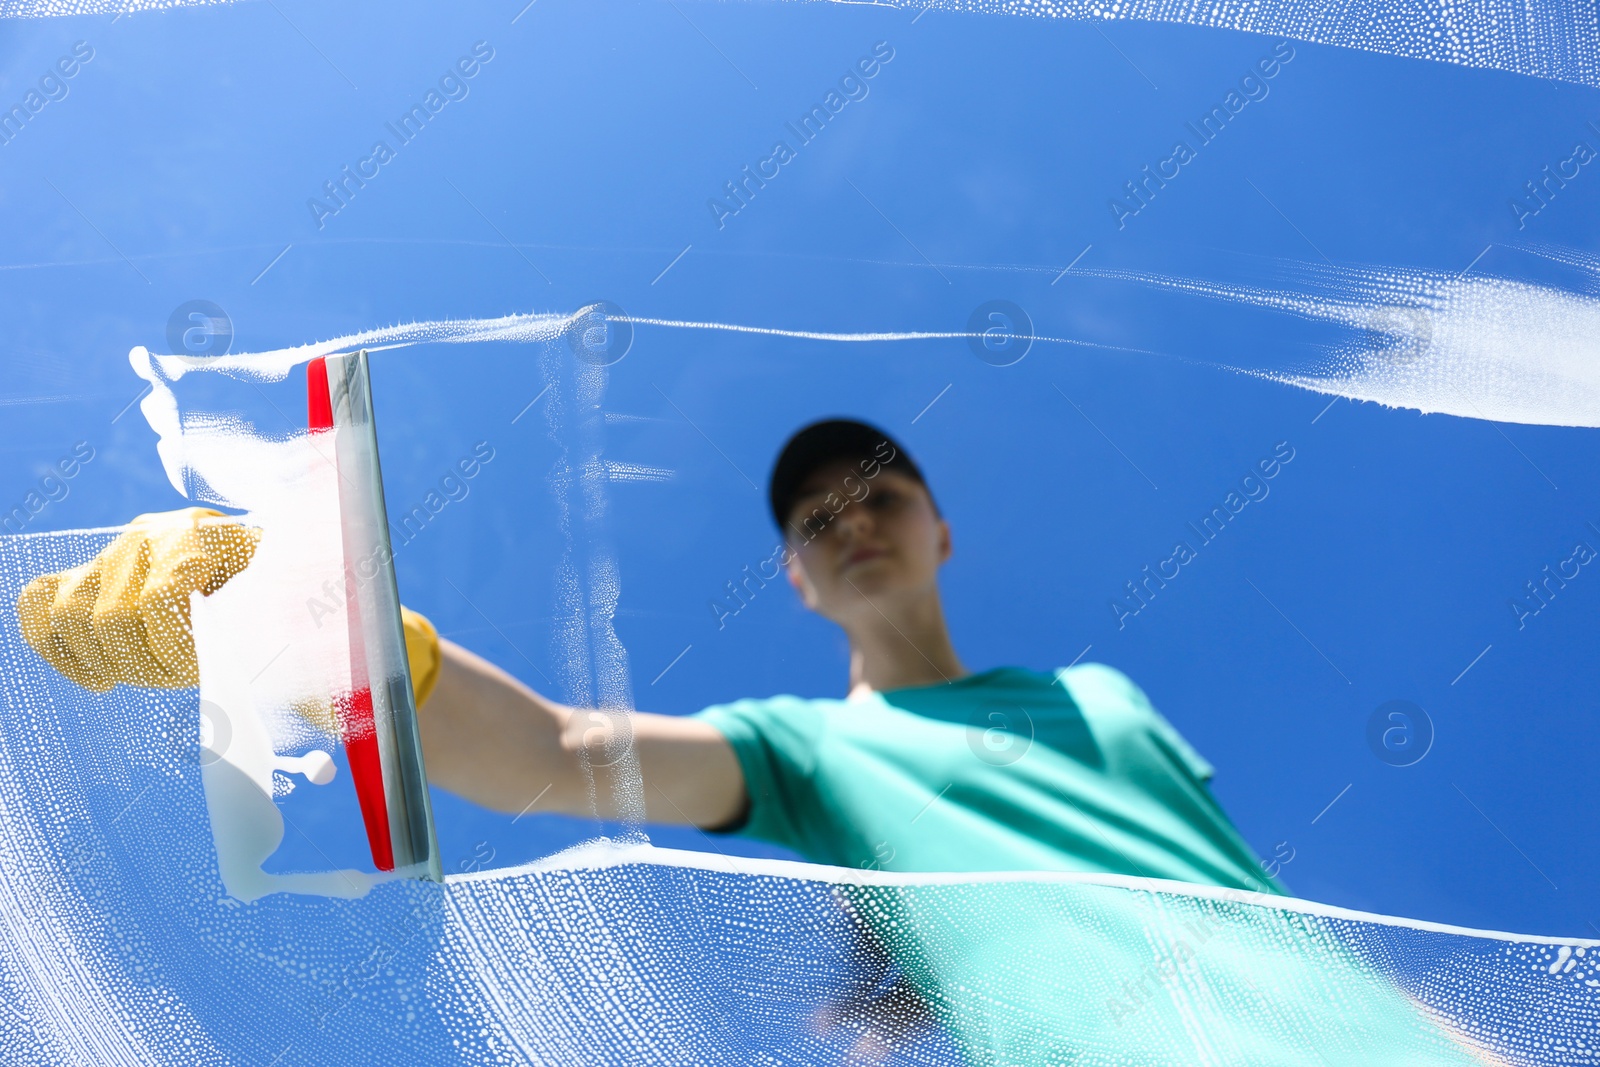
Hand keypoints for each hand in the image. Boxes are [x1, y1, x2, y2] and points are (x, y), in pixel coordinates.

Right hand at [16, 507, 442, 707]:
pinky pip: (42, 601)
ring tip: (140, 678)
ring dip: (104, 661)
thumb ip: (306, 656)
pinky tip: (96, 677)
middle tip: (178, 678)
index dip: (175, 650)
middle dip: (143, 664)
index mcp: (208, 536)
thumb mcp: (301, 619)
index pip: (161, 599)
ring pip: (71, 611)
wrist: (269, 569)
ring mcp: (116, 551)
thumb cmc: (290, 599)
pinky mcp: (91, 572)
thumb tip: (324, 719)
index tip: (201, 673)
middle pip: (110, 614)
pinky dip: (55, 644)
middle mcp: (153, 534)